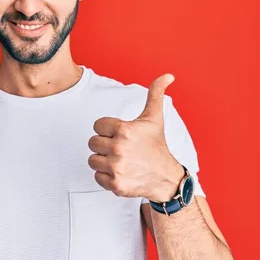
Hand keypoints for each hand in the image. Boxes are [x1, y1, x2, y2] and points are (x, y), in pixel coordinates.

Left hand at [88, 74, 183, 201]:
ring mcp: (117, 167)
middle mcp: (119, 148)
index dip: (107, 130)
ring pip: (92, 160)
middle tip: (121, 149)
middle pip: (92, 143)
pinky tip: (121, 173)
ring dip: (104, 161)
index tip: (121, 135)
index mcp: (125, 130)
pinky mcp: (115, 184)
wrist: (167, 178)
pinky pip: (97, 177)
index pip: (97, 126)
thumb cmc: (157, 146)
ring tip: (120, 161)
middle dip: (104, 145)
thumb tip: (168, 75)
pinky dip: (106, 177)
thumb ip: (155, 93)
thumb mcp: (154, 118)